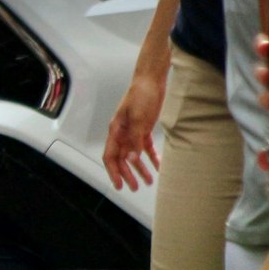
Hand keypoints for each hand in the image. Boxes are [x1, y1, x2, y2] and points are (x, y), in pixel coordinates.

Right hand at [104, 73, 164, 189]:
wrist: (151, 82)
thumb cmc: (140, 96)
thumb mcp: (138, 119)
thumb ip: (134, 140)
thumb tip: (131, 159)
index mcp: (116, 130)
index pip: (110, 155)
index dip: (113, 172)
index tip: (119, 185)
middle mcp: (122, 133)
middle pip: (121, 158)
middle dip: (128, 174)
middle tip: (136, 187)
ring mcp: (133, 131)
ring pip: (133, 155)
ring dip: (140, 168)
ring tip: (149, 180)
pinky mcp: (144, 129)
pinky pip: (145, 147)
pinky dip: (151, 158)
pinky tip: (158, 166)